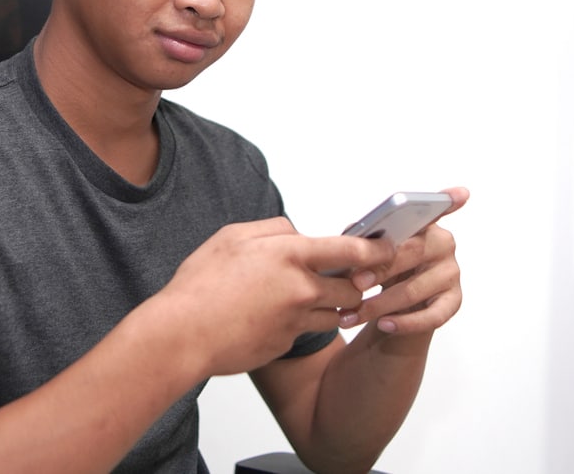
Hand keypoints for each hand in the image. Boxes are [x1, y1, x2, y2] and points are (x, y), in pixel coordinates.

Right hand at [152, 217, 396, 377]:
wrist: (184, 333)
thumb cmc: (201, 284)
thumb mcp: (233, 236)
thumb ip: (273, 229)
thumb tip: (297, 233)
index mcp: (291, 255)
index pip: (352, 251)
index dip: (377, 250)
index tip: (389, 248)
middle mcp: (301, 289)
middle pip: (353, 288)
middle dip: (356, 283)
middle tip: (350, 277)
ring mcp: (296, 321)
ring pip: (336, 314)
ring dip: (333, 306)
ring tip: (311, 298)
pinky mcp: (287, 344)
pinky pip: (307, 331)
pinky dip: (302, 323)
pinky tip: (277, 316)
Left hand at [339, 186, 467, 335]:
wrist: (391, 306)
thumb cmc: (381, 267)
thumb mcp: (370, 249)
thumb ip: (365, 238)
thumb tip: (351, 240)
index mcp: (425, 224)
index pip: (437, 209)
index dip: (449, 201)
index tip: (462, 193)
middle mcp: (444, 244)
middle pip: (411, 253)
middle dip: (380, 269)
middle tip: (354, 282)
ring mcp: (451, 274)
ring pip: (413, 290)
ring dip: (379, 305)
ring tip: (352, 314)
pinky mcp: (453, 302)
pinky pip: (431, 317)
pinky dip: (404, 323)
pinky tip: (384, 325)